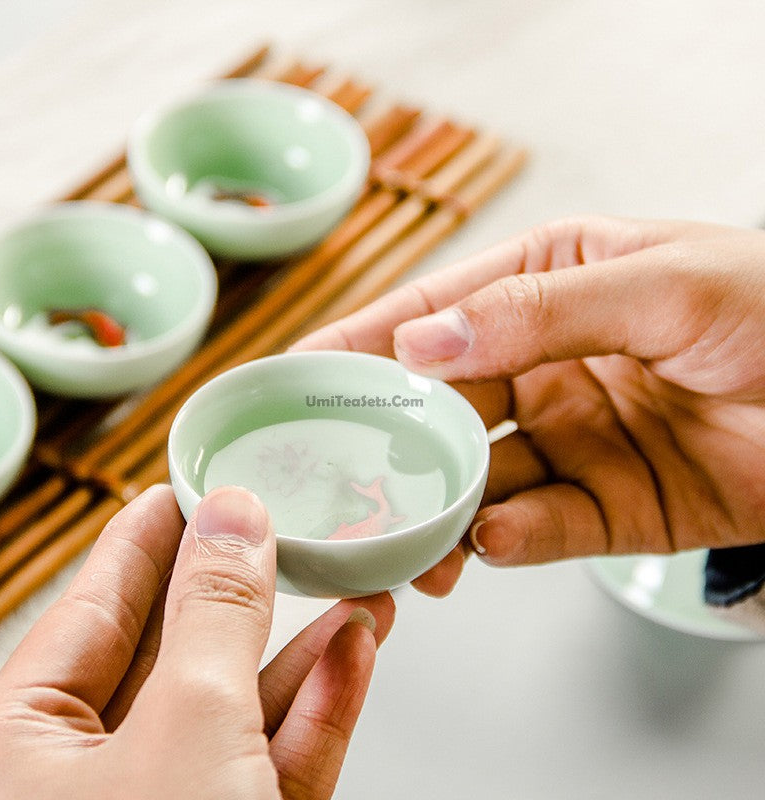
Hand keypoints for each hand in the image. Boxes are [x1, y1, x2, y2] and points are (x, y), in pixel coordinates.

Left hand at [0, 485, 394, 798]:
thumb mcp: (187, 732)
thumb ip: (214, 613)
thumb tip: (232, 514)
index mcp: (20, 747)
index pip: (94, 605)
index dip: (146, 536)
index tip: (186, 485)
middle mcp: (83, 783)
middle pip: (174, 652)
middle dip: (242, 588)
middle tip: (278, 528)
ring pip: (236, 708)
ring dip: (300, 647)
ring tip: (348, 587)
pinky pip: (275, 764)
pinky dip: (318, 708)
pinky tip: (353, 650)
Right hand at [293, 216, 764, 594]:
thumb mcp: (663, 284)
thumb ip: (541, 311)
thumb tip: (425, 341)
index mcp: (549, 284)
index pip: (434, 313)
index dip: (360, 343)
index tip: (294, 374)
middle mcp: (547, 363)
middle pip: (442, 405)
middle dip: (386, 441)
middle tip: (333, 476)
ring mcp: (572, 437)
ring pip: (478, 477)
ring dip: (438, 508)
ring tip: (405, 538)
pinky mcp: (607, 506)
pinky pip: (541, 526)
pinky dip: (509, 538)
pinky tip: (489, 541)